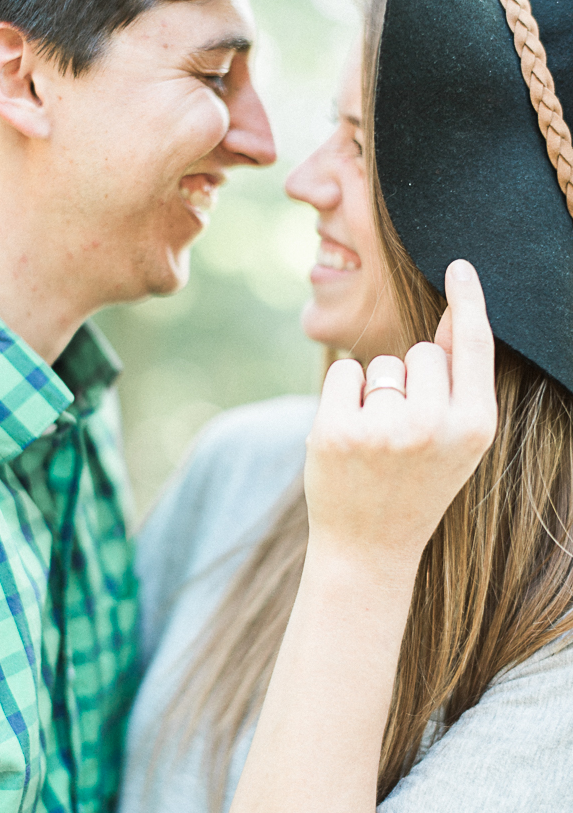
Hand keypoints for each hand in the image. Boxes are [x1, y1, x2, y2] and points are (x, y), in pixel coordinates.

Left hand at [304, 260, 496, 579]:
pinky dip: (343, 395)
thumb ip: (458, 380)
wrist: (369, 547)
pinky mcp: (337, 430)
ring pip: (381, 364)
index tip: (458, 266)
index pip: (475, 346)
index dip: (468, 302)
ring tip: (377, 443)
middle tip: (404, 434)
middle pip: (420, 352)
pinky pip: (344, 372)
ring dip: (375, 391)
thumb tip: (455, 312)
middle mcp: (434, 426)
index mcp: (475, 428)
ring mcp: (383, 429)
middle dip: (410, 379)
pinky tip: (349, 436)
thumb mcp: (455, 441)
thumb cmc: (416, 485)